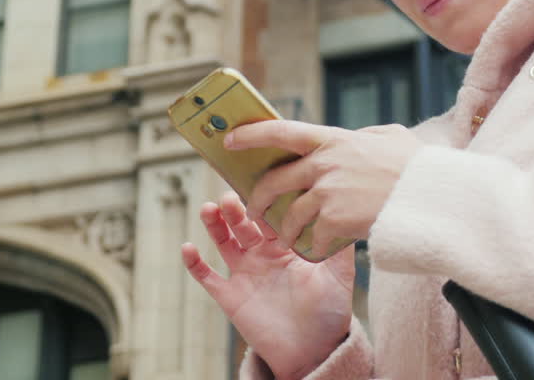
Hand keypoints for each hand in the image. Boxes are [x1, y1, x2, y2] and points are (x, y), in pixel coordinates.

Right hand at [182, 192, 354, 379]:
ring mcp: (244, 273)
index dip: (263, 201)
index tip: (258, 182)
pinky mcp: (230, 295)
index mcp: (287, 245)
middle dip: (236, 209)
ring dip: (214, 225)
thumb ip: (339, 247)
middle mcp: (263, 255)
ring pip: (224, 242)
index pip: (270, 216)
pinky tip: (188, 248)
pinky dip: (195, 263)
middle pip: (244, 224)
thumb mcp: (339, 276)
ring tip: (208, 208)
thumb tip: (345, 213)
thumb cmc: (329, 312)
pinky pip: (208, 277)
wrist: (313, 351)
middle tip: (230, 196)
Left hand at [228, 121, 423, 257]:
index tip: (230, 140)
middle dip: (258, 199)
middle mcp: (324, 164)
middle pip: (274, 182)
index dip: (251, 135)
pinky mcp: (336, 221)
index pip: (280, 132)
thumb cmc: (419, 167)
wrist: (432, 197)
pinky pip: (313, 237)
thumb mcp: (392, 138)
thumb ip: (366, 137)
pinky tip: (320, 249)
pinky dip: (315, 246)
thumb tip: (357, 138)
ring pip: (289, 215)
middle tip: (254, 209)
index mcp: (332, 140)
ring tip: (286, 238)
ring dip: (283, 230)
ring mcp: (328, 193)